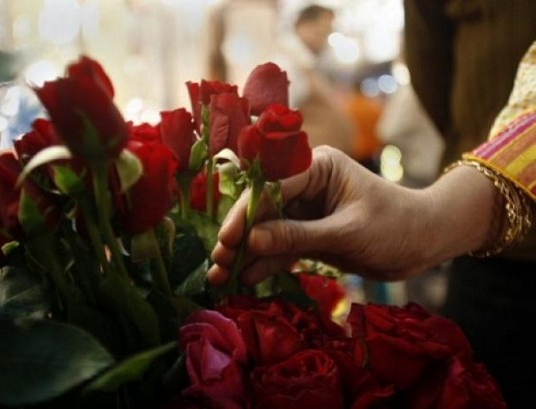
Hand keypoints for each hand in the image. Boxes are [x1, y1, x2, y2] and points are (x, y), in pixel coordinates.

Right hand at [207, 146, 448, 285]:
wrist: (423, 243)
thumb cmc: (395, 226)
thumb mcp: (346, 232)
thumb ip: (298, 236)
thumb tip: (250, 240)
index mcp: (317, 167)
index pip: (271, 187)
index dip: (246, 213)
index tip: (228, 239)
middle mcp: (305, 185)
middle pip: (262, 209)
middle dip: (239, 235)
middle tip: (217, 261)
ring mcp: (306, 211)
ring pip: (267, 231)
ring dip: (246, 252)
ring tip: (220, 276)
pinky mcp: (309, 233)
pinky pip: (281, 247)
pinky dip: (265, 262)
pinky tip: (245, 278)